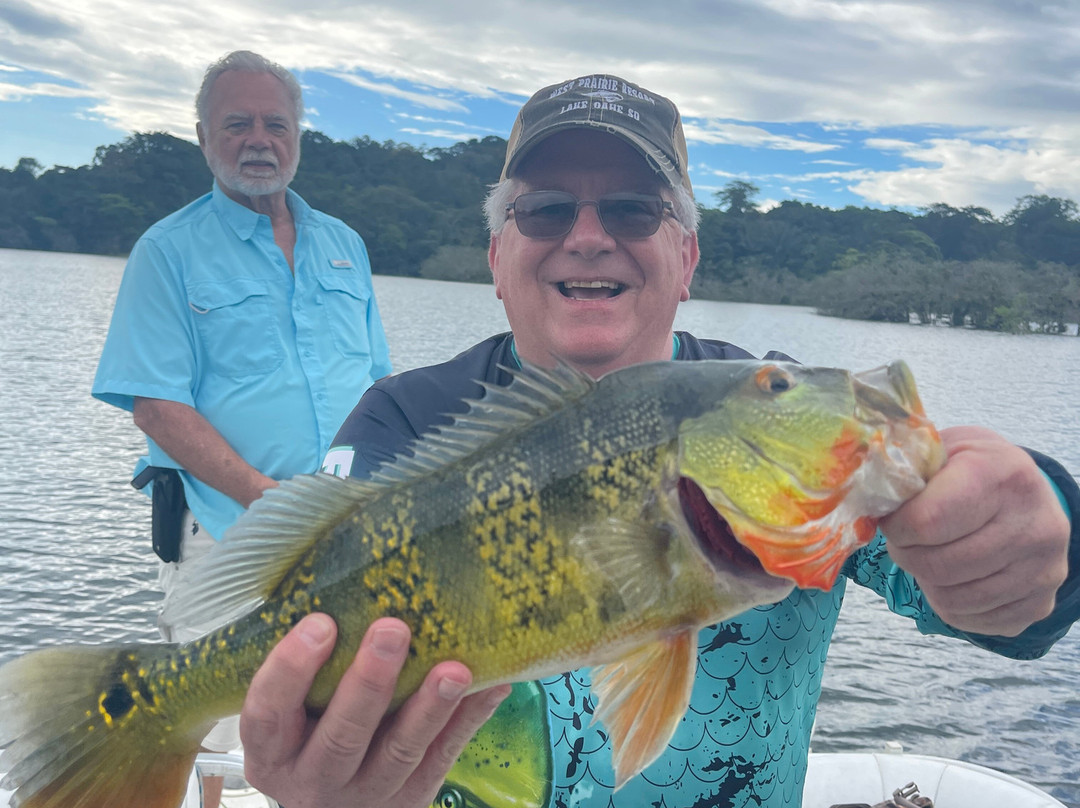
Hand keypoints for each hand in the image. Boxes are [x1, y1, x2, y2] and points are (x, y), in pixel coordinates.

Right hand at [240, 614, 510, 807]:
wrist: (335, 798)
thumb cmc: (310, 728)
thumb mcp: (291, 708)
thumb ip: (309, 665)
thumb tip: (349, 581)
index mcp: (272, 751)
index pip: (268, 713)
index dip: (291, 670)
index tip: (321, 623)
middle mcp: (313, 779)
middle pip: (341, 736)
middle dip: (369, 683)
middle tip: (393, 629)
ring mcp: (364, 794)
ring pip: (398, 752)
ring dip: (428, 708)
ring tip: (454, 669)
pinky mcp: (409, 799)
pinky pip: (442, 758)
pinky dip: (468, 719)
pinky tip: (491, 684)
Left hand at [879, 426, 1069, 636]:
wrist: (1032, 495)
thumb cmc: (975, 470)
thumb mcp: (946, 449)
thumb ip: (906, 469)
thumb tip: (865, 495)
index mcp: (1003, 475)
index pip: (927, 521)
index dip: (896, 526)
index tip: (893, 518)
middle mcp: (1034, 524)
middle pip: (936, 565)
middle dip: (906, 553)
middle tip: (907, 539)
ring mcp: (1043, 570)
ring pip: (950, 598)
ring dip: (924, 580)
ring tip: (931, 553)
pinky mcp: (1039, 604)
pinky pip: (968, 619)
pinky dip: (947, 602)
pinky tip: (954, 575)